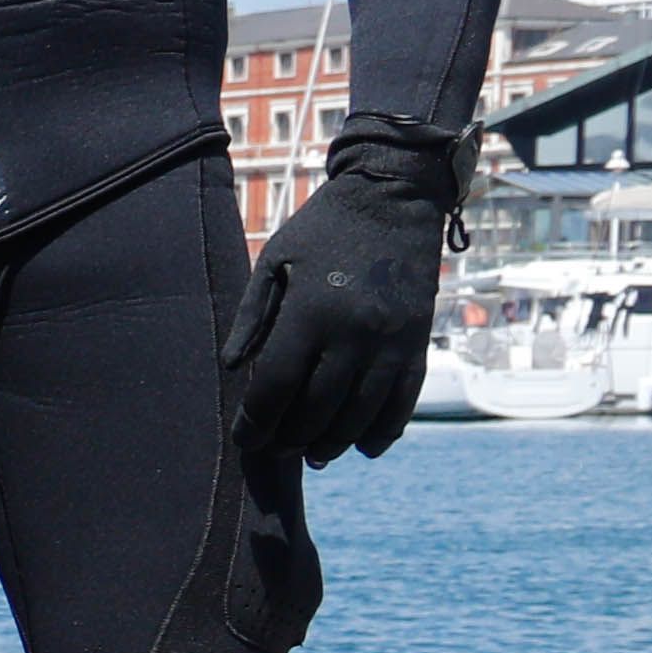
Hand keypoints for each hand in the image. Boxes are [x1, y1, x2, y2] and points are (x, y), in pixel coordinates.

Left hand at [225, 127, 455, 463]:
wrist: (394, 198)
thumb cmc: (323, 230)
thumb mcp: (275, 261)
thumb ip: (252, 317)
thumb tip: (233, 369)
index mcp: (310, 312)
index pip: (277, 386)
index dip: (257, 422)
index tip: (245, 438)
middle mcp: (353, 332)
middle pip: (318, 409)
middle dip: (291, 438)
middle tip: (274, 448)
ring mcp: (391, 340)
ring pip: (361, 414)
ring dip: (333, 442)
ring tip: (313, 453)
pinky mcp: (418, 341)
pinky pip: (403, 401)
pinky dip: (384, 430)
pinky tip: (364, 447)